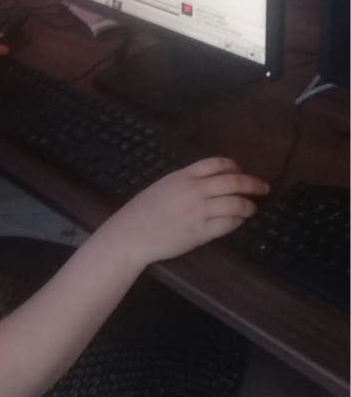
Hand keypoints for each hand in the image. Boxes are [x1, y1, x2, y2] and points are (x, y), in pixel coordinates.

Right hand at [104, 157, 269, 269]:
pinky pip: (228, 224)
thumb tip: (208, 182)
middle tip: (264, 188)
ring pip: (235, 204)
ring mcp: (199, 211)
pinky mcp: (202, 232)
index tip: (242, 170)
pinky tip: (240, 221)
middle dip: (253, 183)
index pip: (216, 163)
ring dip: (249, 205)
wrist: (132, 233)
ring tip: (253, 208)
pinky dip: (238, 221)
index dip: (234, 166)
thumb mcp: (164, 185)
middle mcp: (195, 190)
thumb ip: (185, 182)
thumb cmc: (143, 210)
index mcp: (183, 176)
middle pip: (233, 182)